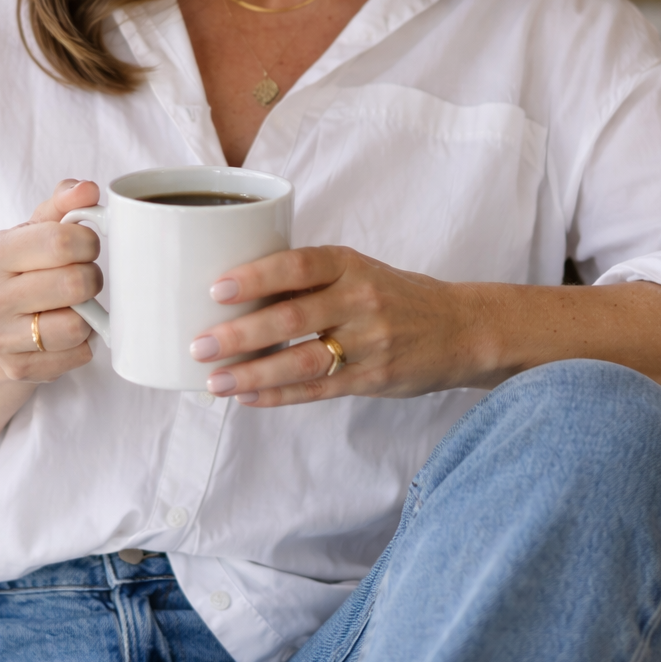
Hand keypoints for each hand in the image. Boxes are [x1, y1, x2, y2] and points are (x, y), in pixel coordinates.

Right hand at [0, 179, 103, 382]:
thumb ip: (63, 204)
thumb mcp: (35, 231)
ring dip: (88, 314)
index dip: (88, 242)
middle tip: (83, 276)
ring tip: (75, 304)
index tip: (86, 246)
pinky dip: (83, 343)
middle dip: (91, 277)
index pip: (61, 241)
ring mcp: (0, 339)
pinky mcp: (18, 369)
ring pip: (77, 325)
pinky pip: (78, 355)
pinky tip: (67, 330)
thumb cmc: (22, 270)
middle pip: (74, 283)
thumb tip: (88, 189)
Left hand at [189, 246, 481, 407]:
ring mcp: (368, 342)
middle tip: (200, 345)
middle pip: (291, 318)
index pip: (296, 266)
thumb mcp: (357, 271)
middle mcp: (359, 300)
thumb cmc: (393, 295)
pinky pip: (317, 390)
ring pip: (301, 361)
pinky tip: (248, 397)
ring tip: (215, 381)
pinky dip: (278, 395)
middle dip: (239, 334)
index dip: (255, 277)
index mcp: (349, 264)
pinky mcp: (372, 378)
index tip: (216, 289)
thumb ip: (308, 281)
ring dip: (252, 373)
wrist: (460, 328)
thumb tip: (235, 293)